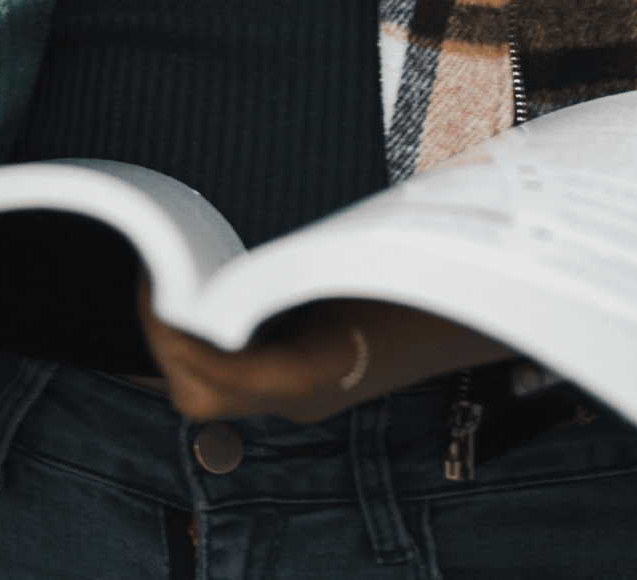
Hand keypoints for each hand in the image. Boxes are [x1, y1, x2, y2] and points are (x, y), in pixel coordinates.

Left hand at [137, 275, 511, 424]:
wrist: (480, 313)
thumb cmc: (422, 278)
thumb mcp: (360, 259)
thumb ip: (294, 260)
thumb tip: (228, 240)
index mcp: (314, 374)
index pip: (217, 373)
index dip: (176, 332)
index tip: (160, 279)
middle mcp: (300, 396)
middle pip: (200, 394)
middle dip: (164, 341)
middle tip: (156, 274)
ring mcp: (302, 394)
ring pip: (213, 388)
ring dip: (182, 341)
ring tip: (176, 276)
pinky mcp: (305, 379)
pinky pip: (237, 372)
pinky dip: (210, 337)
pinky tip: (213, 288)